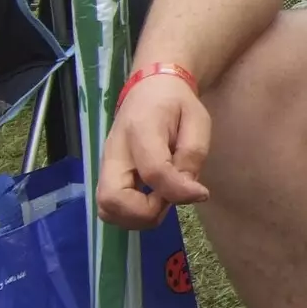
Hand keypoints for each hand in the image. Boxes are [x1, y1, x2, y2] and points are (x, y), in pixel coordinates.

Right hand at [97, 74, 211, 228]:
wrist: (151, 90)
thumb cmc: (177, 105)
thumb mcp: (197, 121)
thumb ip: (192, 156)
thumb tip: (190, 192)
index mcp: (141, 129)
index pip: (153, 171)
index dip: (178, 190)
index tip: (201, 193)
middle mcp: (114, 151)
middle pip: (112, 199)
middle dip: (145, 213)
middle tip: (170, 200)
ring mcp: (106, 166)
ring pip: (106, 209)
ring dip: (137, 217)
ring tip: (163, 199)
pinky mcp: (106, 176)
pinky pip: (109, 208)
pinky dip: (131, 215)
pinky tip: (152, 200)